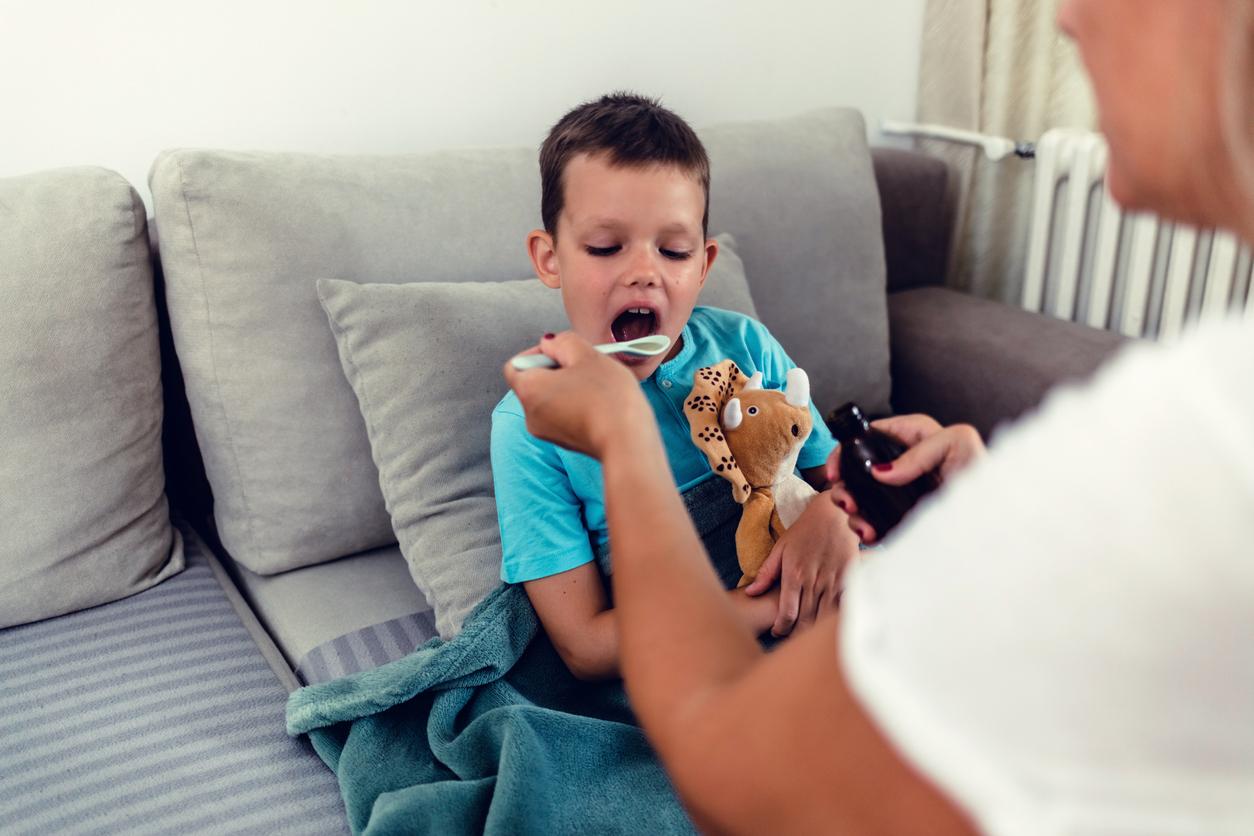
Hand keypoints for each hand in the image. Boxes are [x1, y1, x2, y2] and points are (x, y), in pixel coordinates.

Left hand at [503, 332, 650, 458]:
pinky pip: (564, 415)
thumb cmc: (607, 400)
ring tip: (596, 385)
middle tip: (584, 365)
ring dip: (570, 387)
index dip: (539, 352)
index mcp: (529, 390)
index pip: (517, 363)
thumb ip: (563, 341)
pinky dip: (577, 405)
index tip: (563, 351)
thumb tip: (551, 344)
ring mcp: (547, 431)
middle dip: (558, 369)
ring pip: (552, 398)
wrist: (628, 442)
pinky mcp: (565, 441)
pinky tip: (600, 402)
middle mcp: (530, 414)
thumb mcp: (586, 354)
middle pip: (535, 381)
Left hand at [743, 489, 858, 636]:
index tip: (777, 631)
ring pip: (823, 618)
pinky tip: (827, 624)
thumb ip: (766, 572)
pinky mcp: (850, 581)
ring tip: (805, 636)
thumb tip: (750, 592)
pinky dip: (833, 619)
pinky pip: (842, 608)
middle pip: (805, 621)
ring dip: (814, 631)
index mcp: (794, 575)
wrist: (835, 514)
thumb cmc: (805, 531)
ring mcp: (834, 582)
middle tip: (790, 638)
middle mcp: (814, 582)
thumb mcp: (781, 548)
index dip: (781, 629)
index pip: (787, 614)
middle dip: (795, 634)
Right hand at [825, 414, 985, 542]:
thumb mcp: (959, 444)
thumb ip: (920, 450)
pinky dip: (865, 528)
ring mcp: (901, 494)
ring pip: (860, 496)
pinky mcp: (902, 518)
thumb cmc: (987, 478)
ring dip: (852, 509)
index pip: (872, 434)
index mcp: (917, 439)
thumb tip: (881, 471)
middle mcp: (905, 465)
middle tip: (845, 498)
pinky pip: (873, 521)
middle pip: (859, 468)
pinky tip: (871, 533)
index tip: (839, 469)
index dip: (849, 447)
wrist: (998, 526)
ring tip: (860, 521)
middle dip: (844, 483)